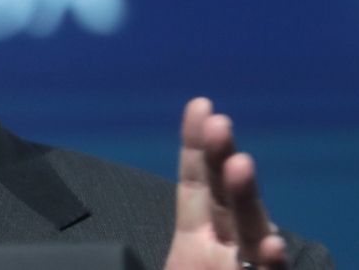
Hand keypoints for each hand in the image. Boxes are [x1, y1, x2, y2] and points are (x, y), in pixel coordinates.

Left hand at [164, 98, 288, 269]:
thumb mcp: (170, 259)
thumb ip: (172, 228)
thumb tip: (86, 230)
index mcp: (196, 234)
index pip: (198, 182)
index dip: (196, 145)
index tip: (200, 106)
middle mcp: (227, 243)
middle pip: (224, 195)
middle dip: (221, 159)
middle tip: (219, 124)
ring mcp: (246, 266)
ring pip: (250, 227)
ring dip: (245, 196)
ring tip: (240, 165)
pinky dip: (272, 264)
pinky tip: (272, 244)